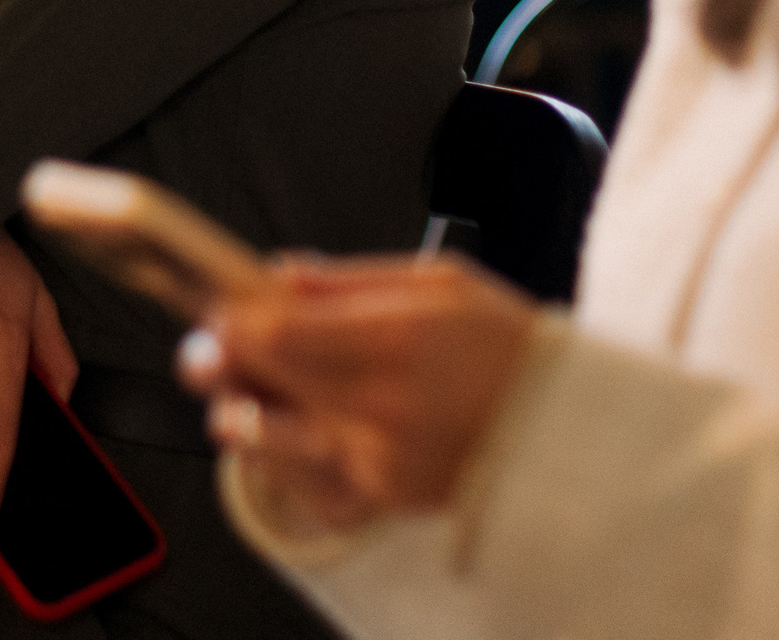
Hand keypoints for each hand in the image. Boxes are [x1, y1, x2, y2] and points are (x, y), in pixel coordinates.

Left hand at [179, 253, 537, 532]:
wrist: (565, 427)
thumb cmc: (504, 344)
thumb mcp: (439, 282)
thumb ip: (348, 280)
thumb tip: (275, 275)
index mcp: (398, 340)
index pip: (278, 335)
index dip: (233, 320)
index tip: (217, 306)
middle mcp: (383, 408)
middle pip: (260, 388)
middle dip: (222, 363)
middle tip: (213, 346)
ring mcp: (378, 464)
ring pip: (266, 445)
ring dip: (242, 413)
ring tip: (249, 390)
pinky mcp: (382, 502)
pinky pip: (302, 488)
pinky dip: (283, 461)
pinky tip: (294, 432)